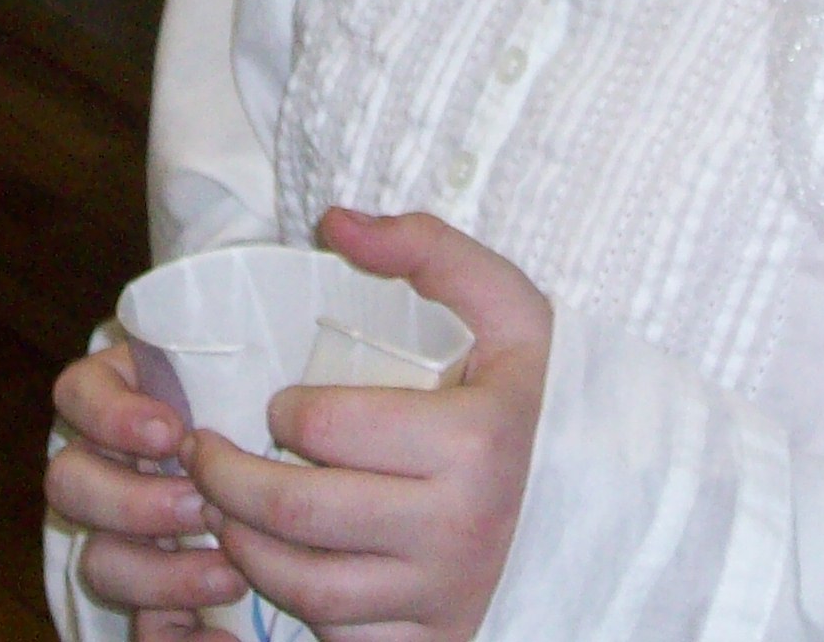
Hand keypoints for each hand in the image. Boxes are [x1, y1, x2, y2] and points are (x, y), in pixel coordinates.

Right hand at [48, 341, 248, 633]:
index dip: (111, 416)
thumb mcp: (250, 368)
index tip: (171, 431)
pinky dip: (179, 641)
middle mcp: (108, 468)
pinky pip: (144, 632)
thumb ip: (233, 363)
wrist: (300, 473)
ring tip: (230, 575)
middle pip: (68, 483)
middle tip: (199, 505)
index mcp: (122, 401)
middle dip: (131, 500)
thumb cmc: (271, 402)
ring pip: (98, 561)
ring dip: (159, 574)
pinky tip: (223, 637)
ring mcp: (123, 537)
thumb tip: (265, 380)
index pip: (76, 394)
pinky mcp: (151, 600)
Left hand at [189, 210, 551, 641]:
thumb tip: (335, 222)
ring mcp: (448, 596)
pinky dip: (300, 608)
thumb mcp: (511, 311)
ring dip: (246, 549)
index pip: (328, 426)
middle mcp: (460, 529)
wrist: (619, 509)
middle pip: (302, 514)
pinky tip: (285, 565)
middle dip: (228, 483)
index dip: (283, 411)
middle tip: (204, 457)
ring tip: (225, 511)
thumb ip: (428, 251)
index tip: (276, 405)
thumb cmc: (546, 401)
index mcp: (474, 442)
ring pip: (311, 590)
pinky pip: (344, 638)